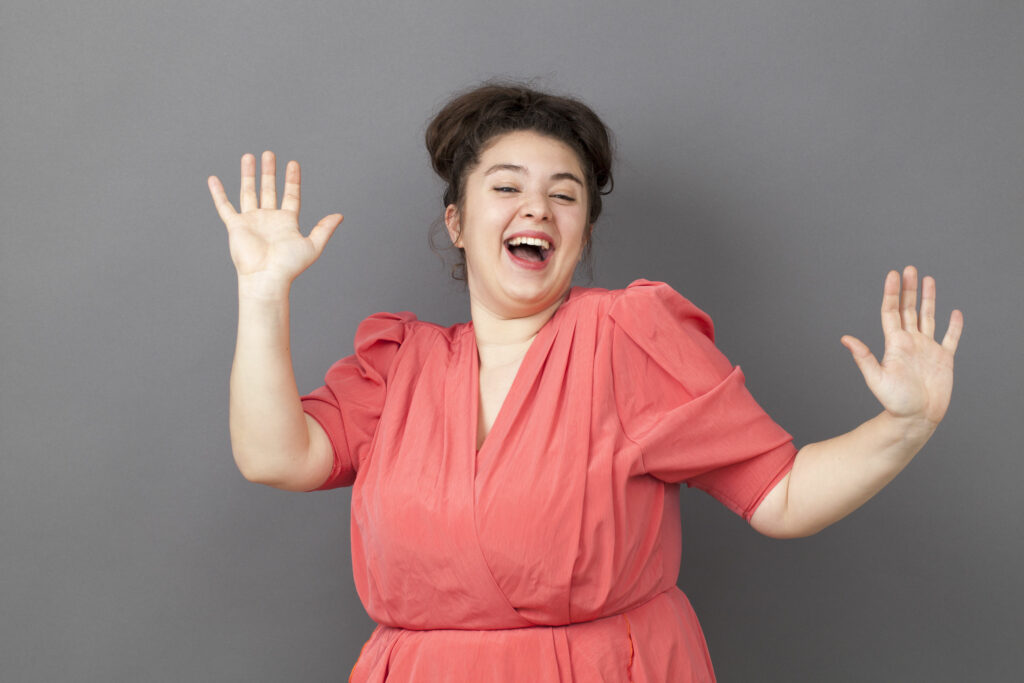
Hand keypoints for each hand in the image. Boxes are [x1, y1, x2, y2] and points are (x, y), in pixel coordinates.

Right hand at [208, 151, 342, 289]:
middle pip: (269, 189)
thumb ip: (324, 229)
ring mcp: (252, 221)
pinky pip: (224, 206)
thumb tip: (340, 216)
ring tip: (249, 156)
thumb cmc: (289, 266)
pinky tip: (213, 179)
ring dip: (248, 174)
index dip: (292, 179)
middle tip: (269, 154)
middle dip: (269, 171)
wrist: (267, 277)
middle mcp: (269, 219)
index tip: (293, 163)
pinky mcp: (236, 226)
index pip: (290, 195)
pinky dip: (218, 193)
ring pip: (249, 192)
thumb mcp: (312, 245)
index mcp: (287, 222)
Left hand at [841, 266, 963, 429]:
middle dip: (909, 289)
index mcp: (895, 344)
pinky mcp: (944, 359)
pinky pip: (950, 338)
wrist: (916, 419)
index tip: (893, 274)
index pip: (892, 312)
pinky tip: (955, 312)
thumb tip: (845, 338)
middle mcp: (911, 342)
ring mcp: (927, 349)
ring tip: (928, 279)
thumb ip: (863, 357)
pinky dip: (954, 326)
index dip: (892, 293)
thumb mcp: (876, 378)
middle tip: (910, 268)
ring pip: (928, 317)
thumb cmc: (895, 402)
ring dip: (928, 299)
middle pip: (909, 309)